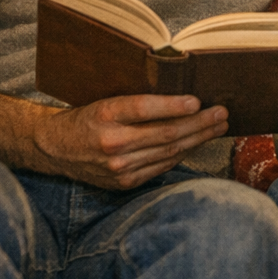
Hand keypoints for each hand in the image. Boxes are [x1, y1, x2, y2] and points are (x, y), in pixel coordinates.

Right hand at [32, 94, 229, 190]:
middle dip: (199, 123)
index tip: (197, 100)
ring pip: (168, 151)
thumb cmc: (87, 118)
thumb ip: (137, 102)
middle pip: (164, 133)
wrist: (55, 148)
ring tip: (218, 126)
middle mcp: (111, 142)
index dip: (172, 106)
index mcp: (104, 115)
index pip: (143, 108)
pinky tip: (197, 143)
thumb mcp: (105, 100)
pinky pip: (161, 166)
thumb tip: (183, 95)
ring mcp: (118, 166)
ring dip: (198, 138)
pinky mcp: (124, 182)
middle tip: (222, 112)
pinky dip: (182, 153)